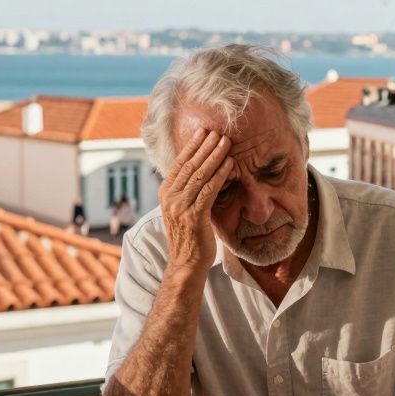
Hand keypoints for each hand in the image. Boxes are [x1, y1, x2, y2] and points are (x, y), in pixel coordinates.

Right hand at [158, 129, 232, 270]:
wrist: (186, 264)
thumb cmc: (189, 236)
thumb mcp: (183, 209)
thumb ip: (187, 191)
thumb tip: (200, 172)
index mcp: (165, 193)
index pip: (179, 164)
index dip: (192, 146)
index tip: (203, 132)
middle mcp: (169, 198)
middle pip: (189, 165)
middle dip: (205, 146)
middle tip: (218, 131)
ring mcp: (180, 207)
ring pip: (199, 175)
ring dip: (214, 156)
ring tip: (226, 142)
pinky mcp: (193, 216)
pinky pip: (208, 190)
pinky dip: (220, 175)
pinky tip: (229, 165)